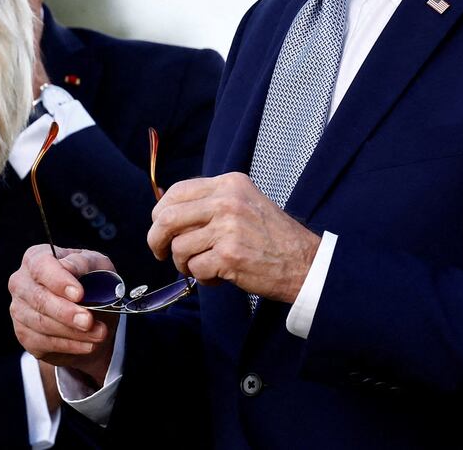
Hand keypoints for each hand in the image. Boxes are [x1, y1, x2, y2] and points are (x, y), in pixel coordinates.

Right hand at [9, 244, 116, 385]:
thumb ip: (83, 264)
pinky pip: (44, 343)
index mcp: (36, 258)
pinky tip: (87, 344)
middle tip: (89, 321)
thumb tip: (69, 268)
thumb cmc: (90, 283)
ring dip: (73, 332)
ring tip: (98, 334)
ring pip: (42, 323)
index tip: (79, 294)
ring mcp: (19, 310)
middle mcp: (21, 282)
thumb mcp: (95, 266)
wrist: (89, 316)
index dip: (59, 280)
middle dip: (66, 312)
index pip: (41, 266)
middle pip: (39, 298)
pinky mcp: (24, 335)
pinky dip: (69, 345)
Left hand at [147, 173, 320, 302]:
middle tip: (160, 252)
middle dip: (156, 239)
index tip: (160, 228)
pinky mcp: (229, 256)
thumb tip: (167, 211)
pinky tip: (217, 276)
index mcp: (229, 184)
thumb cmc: (273, 237)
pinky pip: (195, 269)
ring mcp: (228, 229)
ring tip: (202, 266)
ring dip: (184, 263)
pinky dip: (201, 278)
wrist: (306, 263)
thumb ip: (210, 202)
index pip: (177, 192)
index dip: (160, 213)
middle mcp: (227, 202)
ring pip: (179, 247)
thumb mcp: (244, 203)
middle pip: (168, 218)